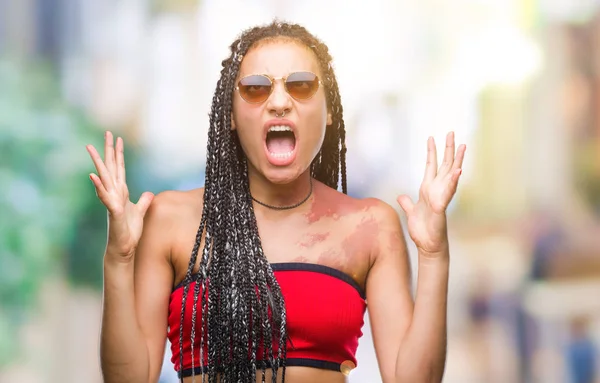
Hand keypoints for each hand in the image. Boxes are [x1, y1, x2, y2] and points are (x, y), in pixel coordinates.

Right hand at [86, 131, 153, 259]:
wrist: (124, 248)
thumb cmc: (129, 231)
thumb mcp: (140, 212)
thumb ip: (143, 201)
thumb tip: (148, 192)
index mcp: (121, 191)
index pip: (120, 168)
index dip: (119, 153)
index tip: (118, 138)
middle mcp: (114, 193)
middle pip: (111, 167)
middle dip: (109, 150)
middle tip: (107, 132)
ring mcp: (111, 201)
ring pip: (104, 178)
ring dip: (98, 163)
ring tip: (90, 147)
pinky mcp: (113, 212)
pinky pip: (105, 197)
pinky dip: (99, 186)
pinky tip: (93, 175)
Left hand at [397, 132, 465, 255]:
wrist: (427, 246)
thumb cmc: (423, 230)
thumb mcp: (411, 212)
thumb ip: (407, 203)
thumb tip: (401, 196)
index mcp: (428, 189)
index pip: (431, 166)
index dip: (431, 152)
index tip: (431, 137)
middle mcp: (437, 190)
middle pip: (445, 165)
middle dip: (448, 149)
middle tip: (451, 132)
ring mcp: (441, 197)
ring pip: (451, 175)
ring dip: (457, 161)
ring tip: (463, 146)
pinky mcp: (441, 207)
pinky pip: (448, 193)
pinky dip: (452, 182)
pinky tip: (458, 172)